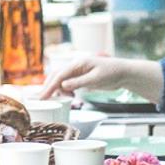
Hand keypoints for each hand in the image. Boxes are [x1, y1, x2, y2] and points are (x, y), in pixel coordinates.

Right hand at [43, 54, 164, 103]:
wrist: (124, 72)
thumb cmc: (112, 73)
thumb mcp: (96, 79)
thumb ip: (79, 82)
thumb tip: (63, 86)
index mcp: (78, 64)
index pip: (59, 76)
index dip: (49, 87)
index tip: (42, 97)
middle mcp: (76, 66)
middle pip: (57, 76)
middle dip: (48, 87)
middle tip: (40, 100)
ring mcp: (79, 71)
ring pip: (62, 79)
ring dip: (57, 89)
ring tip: (56, 99)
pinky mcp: (83, 77)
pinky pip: (69, 82)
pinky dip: (65, 90)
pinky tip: (69, 96)